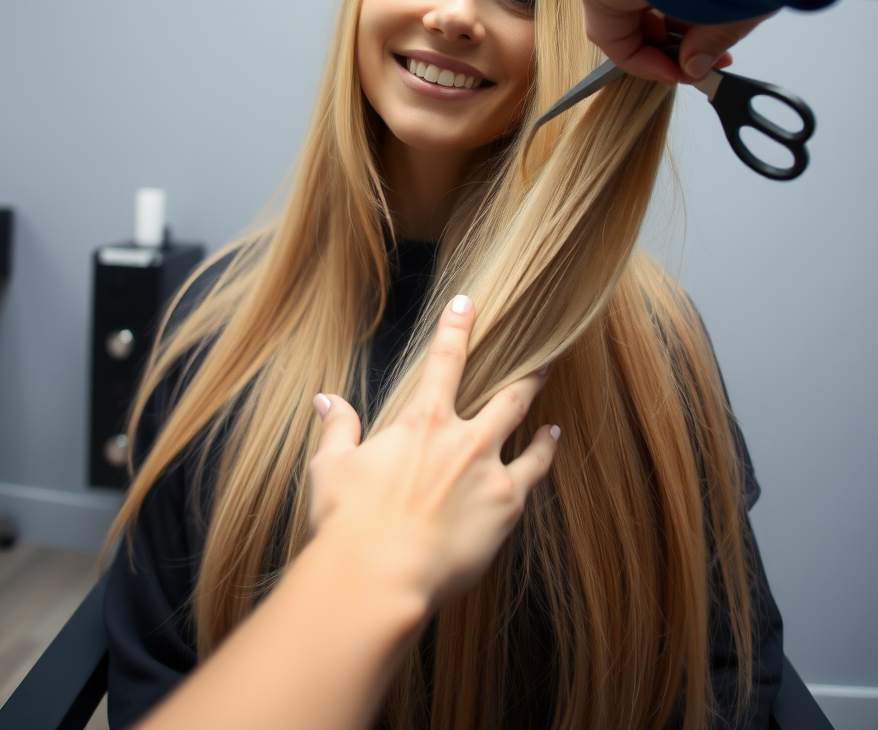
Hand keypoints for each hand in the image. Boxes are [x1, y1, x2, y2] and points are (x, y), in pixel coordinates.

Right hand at [307, 294, 557, 613]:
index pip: (444, 359)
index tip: (468, 303)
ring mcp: (490, 470)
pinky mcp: (506, 506)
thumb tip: (327, 400)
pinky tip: (550, 444)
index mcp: (422, 422)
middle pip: (504, 392)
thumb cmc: (349, 522)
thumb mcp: (332, 468)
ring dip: (536, 405)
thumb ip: (338, 429)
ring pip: (524, 424)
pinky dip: (545, 452)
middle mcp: (463, 437)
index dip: (457, 326)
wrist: (380, 575)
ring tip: (548, 398)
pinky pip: (535, 471)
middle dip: (523, 370)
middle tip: (540, 355)